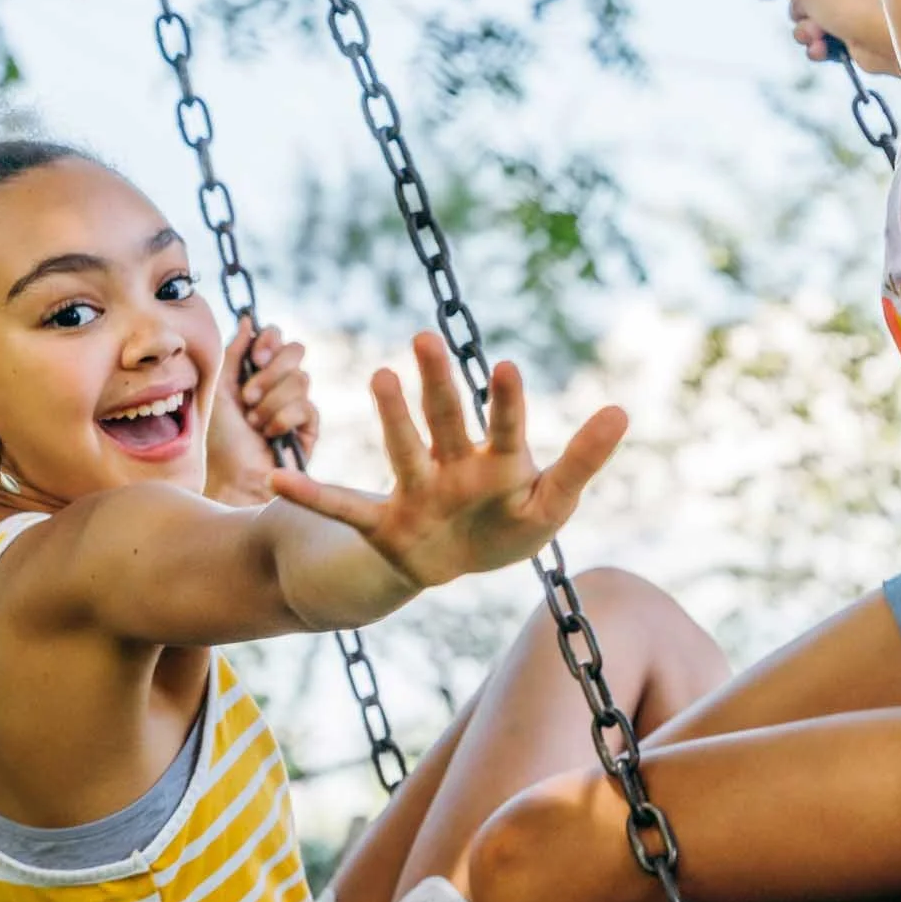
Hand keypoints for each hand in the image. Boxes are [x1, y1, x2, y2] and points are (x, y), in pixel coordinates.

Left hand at [206, 321, 319, 504]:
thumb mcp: (219, 387)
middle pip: (296, 350)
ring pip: (300, 379)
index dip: (270, 341)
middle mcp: (279, 382)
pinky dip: (282, 419)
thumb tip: (249, 320)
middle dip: (271, 373)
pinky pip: (306, 406)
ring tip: (254, 424)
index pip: (277, 337)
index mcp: (256, 369)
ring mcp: (297, 402)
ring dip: (270, 403)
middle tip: (248, 397)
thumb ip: (234, 352)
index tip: (255, 358)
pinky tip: (270, 434)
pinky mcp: (310, 424)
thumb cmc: (219, 436)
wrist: (232, 475)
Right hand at [266, 333, 628, 588]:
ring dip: (392, 418)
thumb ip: (585, 458)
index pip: (505, 425)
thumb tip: (622, 408)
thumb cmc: (508, 522)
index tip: (505, 366)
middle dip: (439, 383)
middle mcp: (453, 465)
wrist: (457, 563)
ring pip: (402, 451)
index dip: (506, 401)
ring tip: (380, 377)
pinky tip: (278, 481)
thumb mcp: (554, 500)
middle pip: (446, 419)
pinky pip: (345, 509)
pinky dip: (313, 496)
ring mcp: (417, 491)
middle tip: (427, 338)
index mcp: (498, 461)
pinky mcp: (385, 524)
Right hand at [754, 0, 900, 76]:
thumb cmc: (846, 3)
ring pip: (806, 25)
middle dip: (798, 14)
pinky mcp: (846, 38)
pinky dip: (818, 48)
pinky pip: (818, 44)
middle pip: (798, 0)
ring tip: (820, 36)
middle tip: (811, 15)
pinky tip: (825, 50)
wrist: (882, 37)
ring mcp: (843, 13)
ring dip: (806, 34)